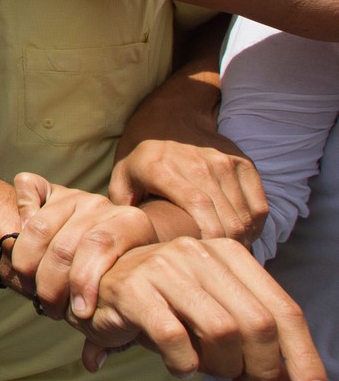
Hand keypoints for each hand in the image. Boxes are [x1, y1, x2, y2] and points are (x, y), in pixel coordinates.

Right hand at [12, 173, 158, 319]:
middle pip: (65, 243)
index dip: (84, 282)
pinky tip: (20, 235)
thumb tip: (93, 362)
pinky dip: (20, 211)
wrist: (109, 247)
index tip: (78, 314)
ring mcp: (76, 195)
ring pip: (38, 226)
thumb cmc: (117, 282)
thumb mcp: (124, 303)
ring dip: (27, 263)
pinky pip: (28, 189)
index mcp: (132, 225)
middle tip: (50, 307)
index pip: (100, 247)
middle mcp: (104, 205)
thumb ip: (112, 333)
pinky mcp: (51, 189)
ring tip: (31, 285)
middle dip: (51, 283)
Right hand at [76, 238, 332, 380]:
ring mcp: (163, 267)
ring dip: (221, 368)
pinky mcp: (132, 289)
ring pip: (221, 331)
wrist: (92, 290)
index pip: (284, 310)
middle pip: (257, 323)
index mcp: (229, 253)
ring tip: (207, 372)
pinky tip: (178, 366)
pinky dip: (183, 364)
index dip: (303, 358)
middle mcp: (199, 252)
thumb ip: (264, 361)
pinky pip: (175, 339)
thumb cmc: (163, 309)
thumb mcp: (218, 327)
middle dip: (260, 370)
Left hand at [112, 138, 265, 245]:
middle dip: (226, 244)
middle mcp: (197, 162)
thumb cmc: (143, 161)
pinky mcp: (243, 163)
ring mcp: (223, 161)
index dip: (208, 233)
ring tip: (228, 252)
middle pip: (225, 214)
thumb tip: (127, 237)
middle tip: (219, 260)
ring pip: (245, 213)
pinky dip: (254, 227)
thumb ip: (122, 208)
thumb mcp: (121, 178)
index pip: (197, 204)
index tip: (206, 253)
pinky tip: (241, 236)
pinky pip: (259, 205)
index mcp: (162, 168)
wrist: (171, 120)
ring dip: (241, 239)